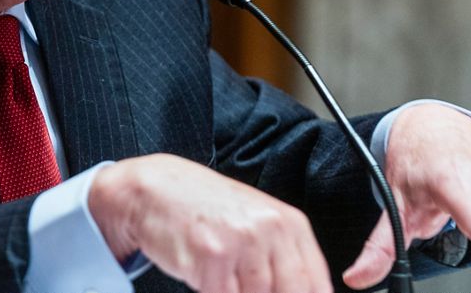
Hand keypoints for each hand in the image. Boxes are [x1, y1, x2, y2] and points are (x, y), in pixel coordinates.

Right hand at [89, 154, 331, 292]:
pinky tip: (202, 274)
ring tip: (221, 276)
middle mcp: (270, 229)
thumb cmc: (205, 209)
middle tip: (240, 285)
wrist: (155, 188)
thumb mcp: (255, 225)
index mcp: (290, 223)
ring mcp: (242, 241)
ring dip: (234, 292)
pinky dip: (211, 291)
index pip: (316, 285)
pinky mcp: (213, 256)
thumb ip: (282, 262)